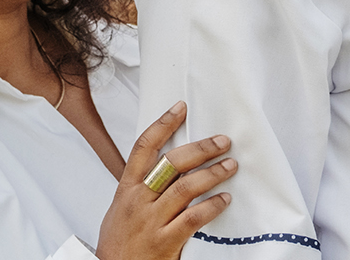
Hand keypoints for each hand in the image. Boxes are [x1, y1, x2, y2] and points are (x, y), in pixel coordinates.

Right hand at [96, 101, 236, 259]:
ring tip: (230, 165)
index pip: (143, 148)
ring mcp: (151, 221)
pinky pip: (193, 218)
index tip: (181, 107)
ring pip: (186, 188)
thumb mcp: (122, 208)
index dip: (162, 124)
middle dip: (201, 148)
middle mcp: (138, 201)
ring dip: (212, 174)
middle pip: (172, 163)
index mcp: (127, 189)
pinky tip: (225, 199)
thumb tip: (167, 161)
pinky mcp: (164, 242)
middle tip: (223, 141)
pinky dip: (212, 206)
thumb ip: (141, 185)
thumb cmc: (119, 241)